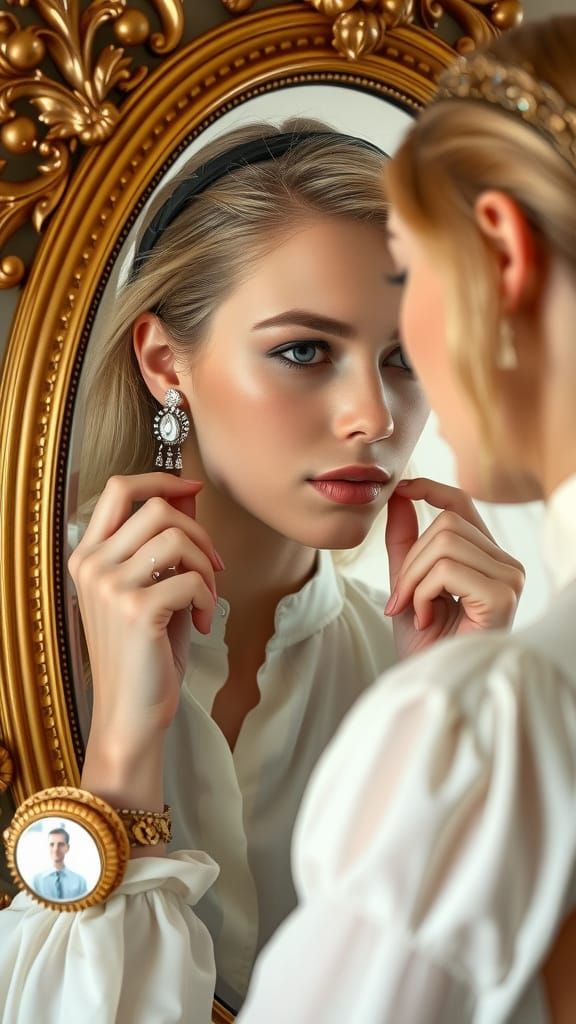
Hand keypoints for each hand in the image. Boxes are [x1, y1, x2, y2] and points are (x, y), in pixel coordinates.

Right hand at [68, 474, 222, 762]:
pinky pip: (191, 578)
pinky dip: (209, 598)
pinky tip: (203, 623)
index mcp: (88, 555)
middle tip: (212, 565)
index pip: (120, 488)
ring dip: (205, 565)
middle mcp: (93, 565)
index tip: (193, 490)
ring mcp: (110, 586)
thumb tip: (190, 494)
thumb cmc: (145, 653)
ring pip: (176, 537)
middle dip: (198, 531)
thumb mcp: (152, 588)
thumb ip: (164, 543)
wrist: (131, 713)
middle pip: (156, 506)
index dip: (162, 479)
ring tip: (206, 597)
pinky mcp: (136, 610)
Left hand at [384, 478, 524, 659]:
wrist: (431, 686)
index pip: (463, 505)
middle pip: (446, 523)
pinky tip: (428, 620)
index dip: (431, 490)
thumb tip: (400, 495)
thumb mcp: (408, 584)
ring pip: (443, 542)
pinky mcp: (503, 596)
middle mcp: (506, 565)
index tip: (402, 489)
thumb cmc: (425, 645)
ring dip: (413, 580)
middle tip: (400, 600)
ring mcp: (510, 579)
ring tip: (415, 611)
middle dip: (410, 560)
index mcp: (487, 559)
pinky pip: (447, 569)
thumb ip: (405, 542)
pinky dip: (424, 593)